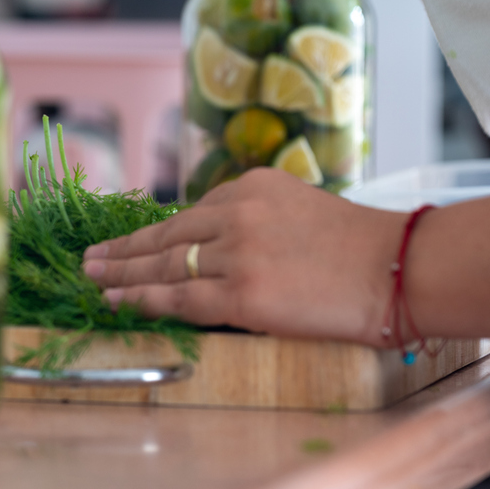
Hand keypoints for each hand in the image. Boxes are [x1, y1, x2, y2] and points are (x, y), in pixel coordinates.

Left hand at [82, 168, 405, 345]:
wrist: (400, 269)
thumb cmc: (361, 249)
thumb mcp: (300, 210)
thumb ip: (257, 220)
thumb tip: (214, 245)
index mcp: (252, 187)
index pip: (189, 215)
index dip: (152, 233)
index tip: (127, 241)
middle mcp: (238, 213)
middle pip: (166, 236)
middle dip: (124, 249)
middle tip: (89, 258)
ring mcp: (238, 253)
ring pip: (165, 266)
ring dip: (123, 274)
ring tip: (93, 280)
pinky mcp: (244, 294)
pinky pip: (179, 297)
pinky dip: (142, 299)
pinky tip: (118, 301)